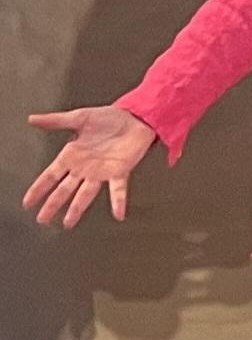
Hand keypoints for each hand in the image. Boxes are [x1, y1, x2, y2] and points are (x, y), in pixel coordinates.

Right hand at [22, 106, 155, 227]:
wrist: (136, 116)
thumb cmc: (109, 118)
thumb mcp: (79, 117)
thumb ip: (56, 121)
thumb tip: (32, 119)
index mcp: (72, 156)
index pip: (50, 176)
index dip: (38, 189)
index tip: (27, 203)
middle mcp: (84, 168)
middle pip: (64, 190)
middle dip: (53, 204)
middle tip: (43, 219)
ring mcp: (101, 172)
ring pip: (86, 194)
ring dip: (77, 208)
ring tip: (68, 223)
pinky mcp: (120, 171)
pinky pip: (118, 189)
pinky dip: (118, 202)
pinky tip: (118, 214)